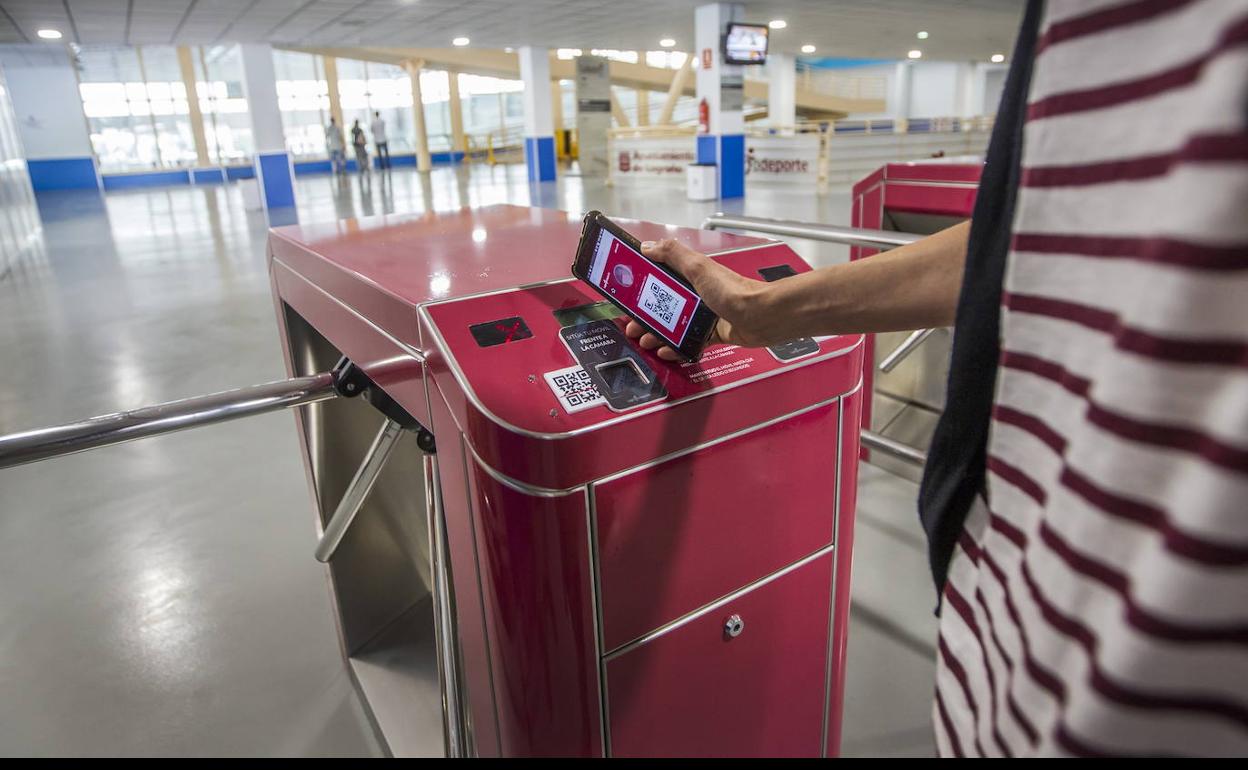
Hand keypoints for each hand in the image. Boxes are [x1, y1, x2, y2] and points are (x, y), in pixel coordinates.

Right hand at [624, 239, 768, 360]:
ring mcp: (704, 314)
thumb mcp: (699, 268)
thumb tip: (648, 246)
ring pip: (673, 325)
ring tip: (646, 341)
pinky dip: (676, 347)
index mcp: (691, 275)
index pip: (659, 278)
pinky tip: (667, 351)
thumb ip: (673, 254)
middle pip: (663, 305)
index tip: (627, 295)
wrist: (761, 317)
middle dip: (644, 316)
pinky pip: (689, 341)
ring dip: (657, 334)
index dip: (641, 287)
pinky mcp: (712, 332)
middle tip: (632, 325)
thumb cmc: (735, 291)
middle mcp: (696, 293)